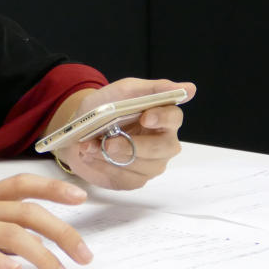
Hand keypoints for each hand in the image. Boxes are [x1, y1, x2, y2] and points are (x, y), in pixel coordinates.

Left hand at [53, 78, 195, 190]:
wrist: (79, 129)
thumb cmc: (105, 108)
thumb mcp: (124, 91)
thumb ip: (154, 89)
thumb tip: (189, 88)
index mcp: (164, 118)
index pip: (174, 118)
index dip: (162, 118)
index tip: (145, 117)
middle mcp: (164, 143)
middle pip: (161, 148)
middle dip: (132, 145)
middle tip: (108, 142)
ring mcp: (152, 164)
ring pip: (141, 165)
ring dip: (110, 156)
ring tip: (88, 145)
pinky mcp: (135, 180)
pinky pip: (124, 178)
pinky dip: (103, 166)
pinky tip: (90, 155)